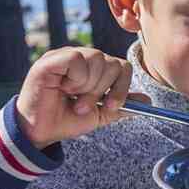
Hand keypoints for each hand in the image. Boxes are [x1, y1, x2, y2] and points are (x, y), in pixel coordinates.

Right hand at [15, 47, 148, 149]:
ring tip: (73, 98)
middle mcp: (83, 58)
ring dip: (88, 86)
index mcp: (95, 69)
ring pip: (97, 58)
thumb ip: (121, 105)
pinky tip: (63, 88)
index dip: (121, 87)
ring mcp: (66, 56)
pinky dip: (75, 78)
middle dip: (102, 90)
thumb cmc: (66, 120)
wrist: (40, 132)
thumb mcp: (100, 115)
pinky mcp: (52, 59)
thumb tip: (147, 101)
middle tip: (83, 106)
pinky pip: (77, 59)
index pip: (122, 66)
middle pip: (113, 62)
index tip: (110, 106)